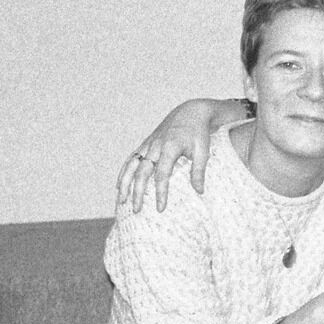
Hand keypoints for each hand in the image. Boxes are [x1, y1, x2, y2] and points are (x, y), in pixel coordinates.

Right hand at [117, 99, 244, 213]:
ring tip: (121, 200)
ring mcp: (148, 144)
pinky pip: (131, 159)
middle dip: (137, 192)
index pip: (162, 174)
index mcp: (170, 147)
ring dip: (124, 183)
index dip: (160, 192)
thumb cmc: (199, 133)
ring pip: (131, 166)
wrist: (191, 112)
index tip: (161, 208)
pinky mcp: (145, 144)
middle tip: (137, 210)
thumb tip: (199, 191)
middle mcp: (154, 146)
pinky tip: (119, 185)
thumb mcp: (203, 151)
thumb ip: (199, 171)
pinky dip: (124, 172)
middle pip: (142, 172)